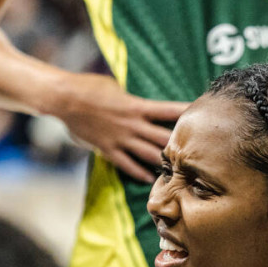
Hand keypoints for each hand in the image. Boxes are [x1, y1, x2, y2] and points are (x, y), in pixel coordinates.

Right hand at [54, 74, 187, 182]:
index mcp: (137, 106)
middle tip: (197, 152)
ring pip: (149, 154)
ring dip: (163, 162)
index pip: (169, 111)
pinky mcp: (108, 149)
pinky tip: (149, 179)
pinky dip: (138, 172)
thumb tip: (139, 104)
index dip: (186, 114)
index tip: (201, 116)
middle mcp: (133, 125)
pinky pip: (127, 164)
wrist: (66, 99)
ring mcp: (121, 139)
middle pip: (164, 137)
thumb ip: (131, 100)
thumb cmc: (89, 87)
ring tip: (178, 170)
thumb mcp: (116, 88)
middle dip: (181, 144)